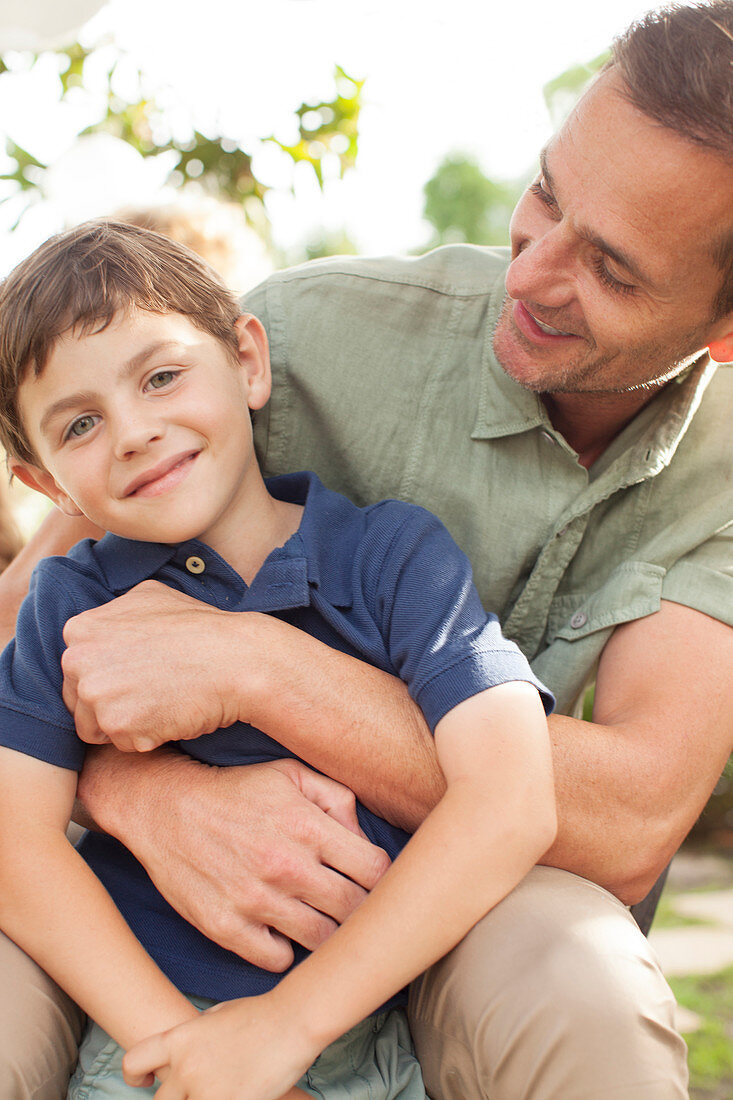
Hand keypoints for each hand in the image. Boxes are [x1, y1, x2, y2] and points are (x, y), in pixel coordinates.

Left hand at [62, 580, 250, 750]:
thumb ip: (115, 613)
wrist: (235, 659)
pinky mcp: (117, 725)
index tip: (137, 675)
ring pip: (97, 727)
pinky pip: (124, 745)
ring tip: (161, 704)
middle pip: (80, 701)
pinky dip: (147, 739)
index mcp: (81, 630)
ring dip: (127, 724)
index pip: (76, 670)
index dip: (108, 676)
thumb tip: (105, 624)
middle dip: (112, 703)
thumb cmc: (201, 628)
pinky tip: (170, 717)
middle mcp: (78, 660)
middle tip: (152, 692)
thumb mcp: (150, 596)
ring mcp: (96, 694)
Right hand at [78, 750, 389, 969]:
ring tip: (318, 916)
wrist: (163, 808)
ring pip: (321, 940)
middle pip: (354, 910)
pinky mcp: (226, 928)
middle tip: (351, 902)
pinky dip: (285, 949)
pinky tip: (280, 927)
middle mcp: (285, 865)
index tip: (372, 878)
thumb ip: (338, 799)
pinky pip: (277, 960)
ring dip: (327, 932)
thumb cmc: (235, 791)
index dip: (383, 877)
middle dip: (361, 908)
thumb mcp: (291, 775)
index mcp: (307, 826)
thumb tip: (365, 838)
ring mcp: (255, 901)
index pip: (376, 870)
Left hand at [123, 993, 316, 1099]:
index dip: (134, 1075)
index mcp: (181, 1039)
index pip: (134, 1061)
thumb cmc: (261, 1014)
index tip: (145, 1082)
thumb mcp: (217, 1015)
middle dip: (179, 1097)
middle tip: (202, 1087)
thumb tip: (188, 1050)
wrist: (291, 1021)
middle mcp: (186, 1067)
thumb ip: (195, 1036)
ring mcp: (206, 1090)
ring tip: (222, 1088)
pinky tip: (239, 1094)